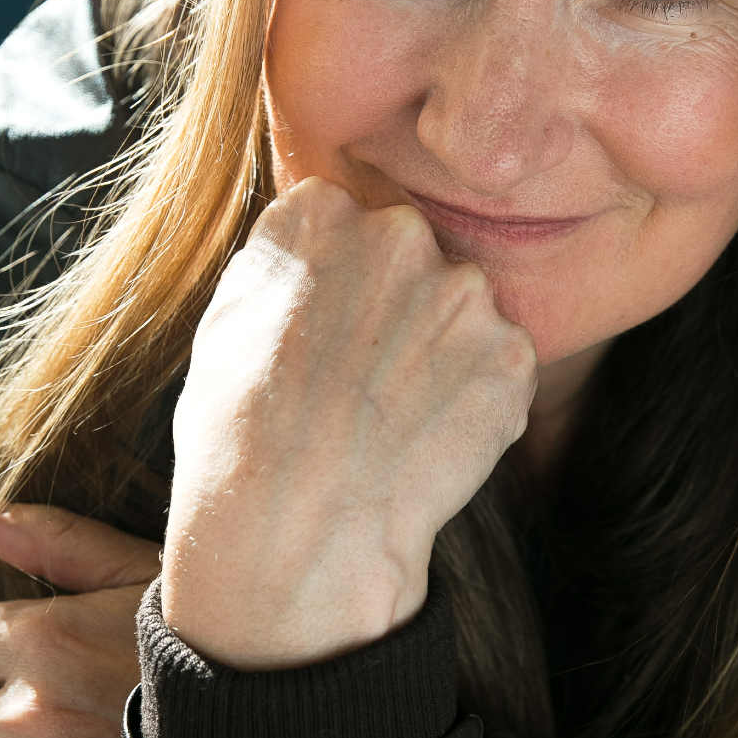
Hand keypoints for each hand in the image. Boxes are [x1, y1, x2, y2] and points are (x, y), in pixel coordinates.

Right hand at [163, 175, 538, 667]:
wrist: (294, 524)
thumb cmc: (239, 434)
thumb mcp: (226, 320)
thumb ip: (285, 264)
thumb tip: (319, 253)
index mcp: (321, 213)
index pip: (348, 221)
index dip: (341, 285)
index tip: (327, 335)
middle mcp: (399, 233)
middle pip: (414, 259)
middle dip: (401, 311)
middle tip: (367, 383)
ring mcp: (464, 293)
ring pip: (463, 314)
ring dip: (442, 357)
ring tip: (394, 421)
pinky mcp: (511, 354)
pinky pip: (500, 369)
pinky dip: (477, 404)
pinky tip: (428, 442)